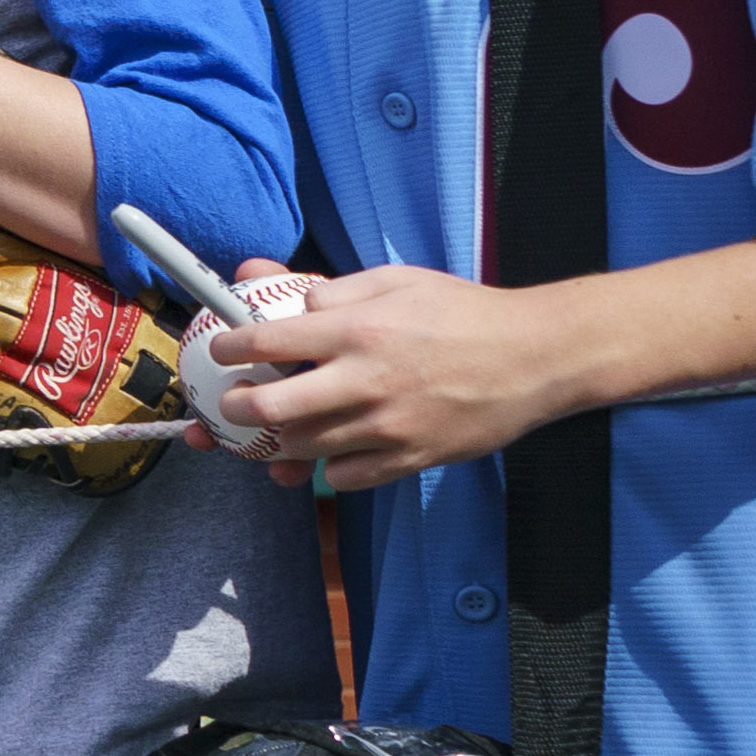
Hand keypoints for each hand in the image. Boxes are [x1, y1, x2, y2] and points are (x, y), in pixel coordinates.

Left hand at [209, 259, 590, 489]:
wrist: (536, 358)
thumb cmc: (463, 312)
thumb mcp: (395, 281)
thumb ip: (325, 287)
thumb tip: (258, 276)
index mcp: (359, 330)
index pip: (267, 341)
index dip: (229, 347)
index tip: (219, 350)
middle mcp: (366, 381)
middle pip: (269, 408)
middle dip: (235, 410)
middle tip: (230, 405)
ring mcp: (387, 427)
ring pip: (302, 448)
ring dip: (278, 442)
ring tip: (274, 429)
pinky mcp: (409, 460)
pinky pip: (343, 478)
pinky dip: (327, 469)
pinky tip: (327, 452)